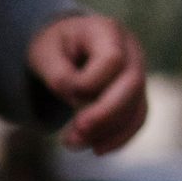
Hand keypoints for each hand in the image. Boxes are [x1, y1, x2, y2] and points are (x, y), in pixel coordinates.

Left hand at [28, 14, 146, 155]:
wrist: (66, 46)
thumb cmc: (54, 47)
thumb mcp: (44, 52)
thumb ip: (58, 74)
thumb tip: (77, 99)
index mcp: (107, 32)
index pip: (112, 60)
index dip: (90, 84)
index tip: (65, 93)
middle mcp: (131, 51)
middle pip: (133, 85)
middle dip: (104, 114)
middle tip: (74, 134)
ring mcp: (137, 74)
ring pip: (136, 107)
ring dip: (106, 131)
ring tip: (72, 143)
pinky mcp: (135, 96)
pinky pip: (137, 119)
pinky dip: (119, 138)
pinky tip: (96, 149)